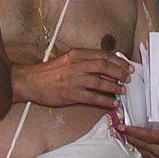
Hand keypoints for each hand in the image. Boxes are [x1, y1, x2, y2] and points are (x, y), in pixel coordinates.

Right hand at [15, 49, 130, 109]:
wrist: (30, 81)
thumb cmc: (48, 71)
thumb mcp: (67, 59)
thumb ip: (84, 60)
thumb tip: (105, 66)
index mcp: (76, 54)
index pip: (102, 55)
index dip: (118, 61)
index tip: (127, 66)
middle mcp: (76, 65)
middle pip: (104, 66)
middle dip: (119, 72)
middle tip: (128, 78)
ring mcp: (73, 80)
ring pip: (100, 82)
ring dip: (114, 87)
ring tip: (122, 90)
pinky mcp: (70, 94)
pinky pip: (92, 98)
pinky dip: (104, 100)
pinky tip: (112, 103)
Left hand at [112, 106, 158, 157]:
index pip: (148, 136)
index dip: (135, 132)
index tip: (124, 126)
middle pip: (141, 143)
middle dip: (128, 134)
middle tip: (119, 125)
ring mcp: (158, 157)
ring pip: (139, 148)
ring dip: (130, 139)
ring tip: (121, 129)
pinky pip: (141, 152)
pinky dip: (135, 144)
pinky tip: (129, 136)